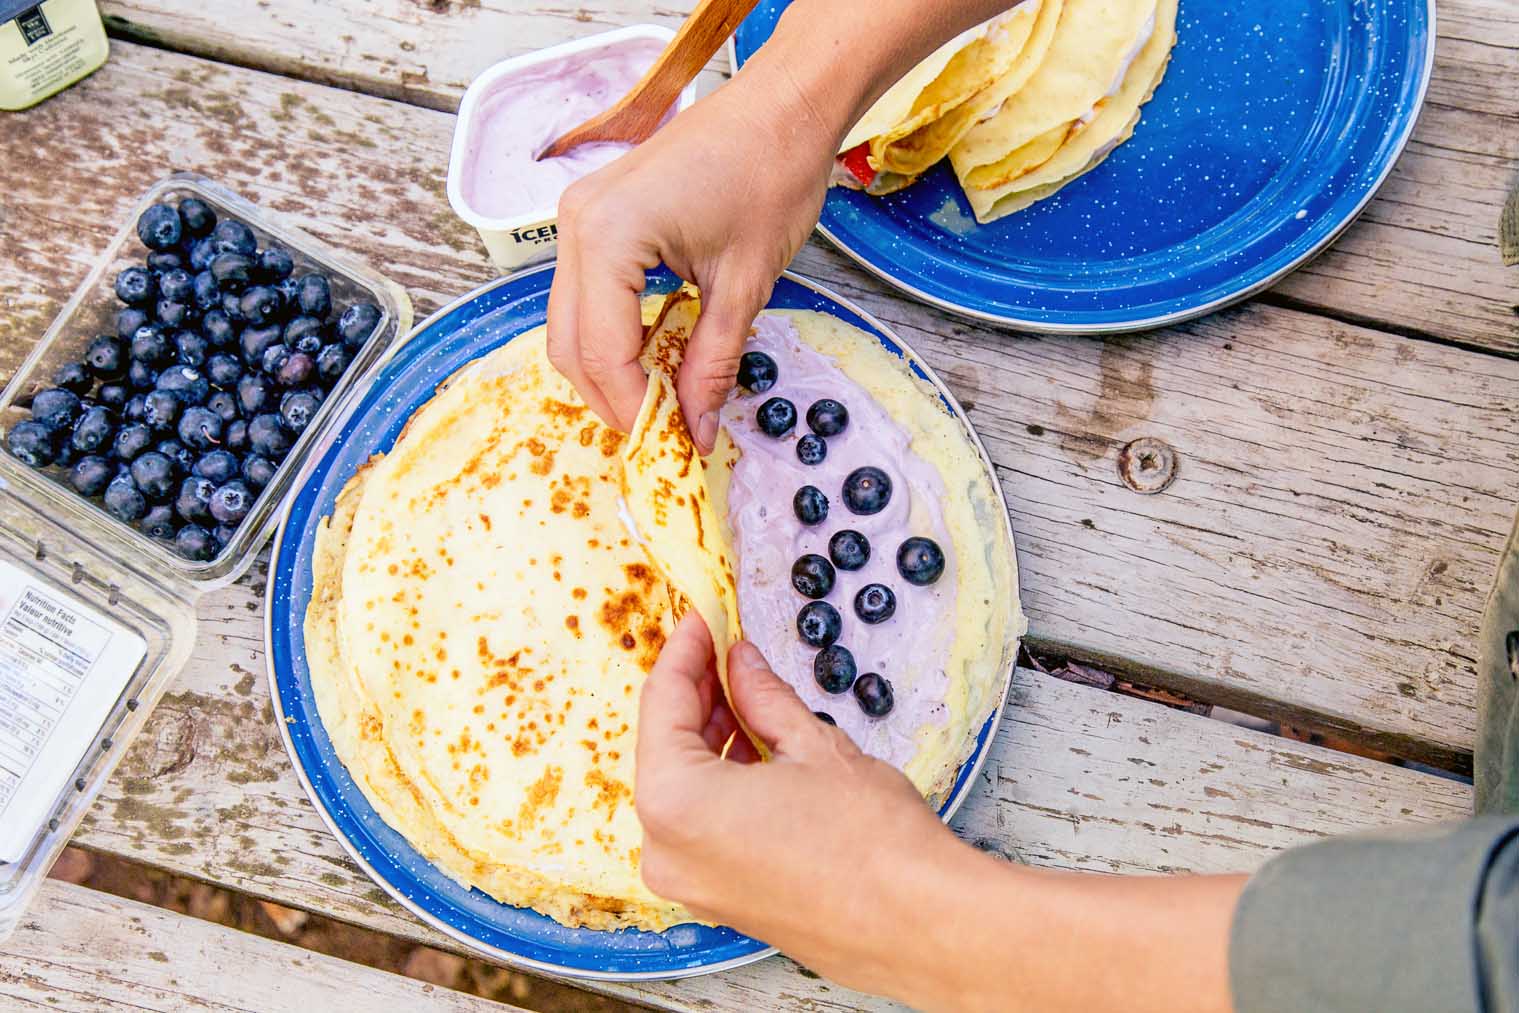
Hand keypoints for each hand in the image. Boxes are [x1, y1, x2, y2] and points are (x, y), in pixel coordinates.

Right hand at [547, 59, 836, 451]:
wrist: (783, 105)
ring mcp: (580, 216)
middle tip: (662, 434)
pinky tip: (653, 357)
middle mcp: (576, 223)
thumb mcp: (746, 284)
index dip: (633, 408)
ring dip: (608, 369)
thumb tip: (696, 429)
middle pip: (568, 342)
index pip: (601, 350)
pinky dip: (612, 334)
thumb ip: (713, 363)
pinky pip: (586, 293)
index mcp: (607, 235)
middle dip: (611, 397)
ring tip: (661, 402)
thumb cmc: (772, 174)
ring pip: (570, 322)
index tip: (671, 445)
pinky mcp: (596, 215)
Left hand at [636, 614, 965, 998]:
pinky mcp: (719, 899)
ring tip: (747, 692)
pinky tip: (756, 746)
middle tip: (726, 647)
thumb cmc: (871, 841)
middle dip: (698, 693)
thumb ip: (762, 696)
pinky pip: (702, 824)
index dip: (686, 651)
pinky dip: (721, 781)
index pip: (663, 703)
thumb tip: (741, 663)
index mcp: (675, 801)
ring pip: (684, 786)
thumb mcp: (813, 745)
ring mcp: (691, 882)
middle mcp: (666, 849)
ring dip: (711, 737)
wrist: (918, 922)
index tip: (703, 619)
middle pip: (666, 746)